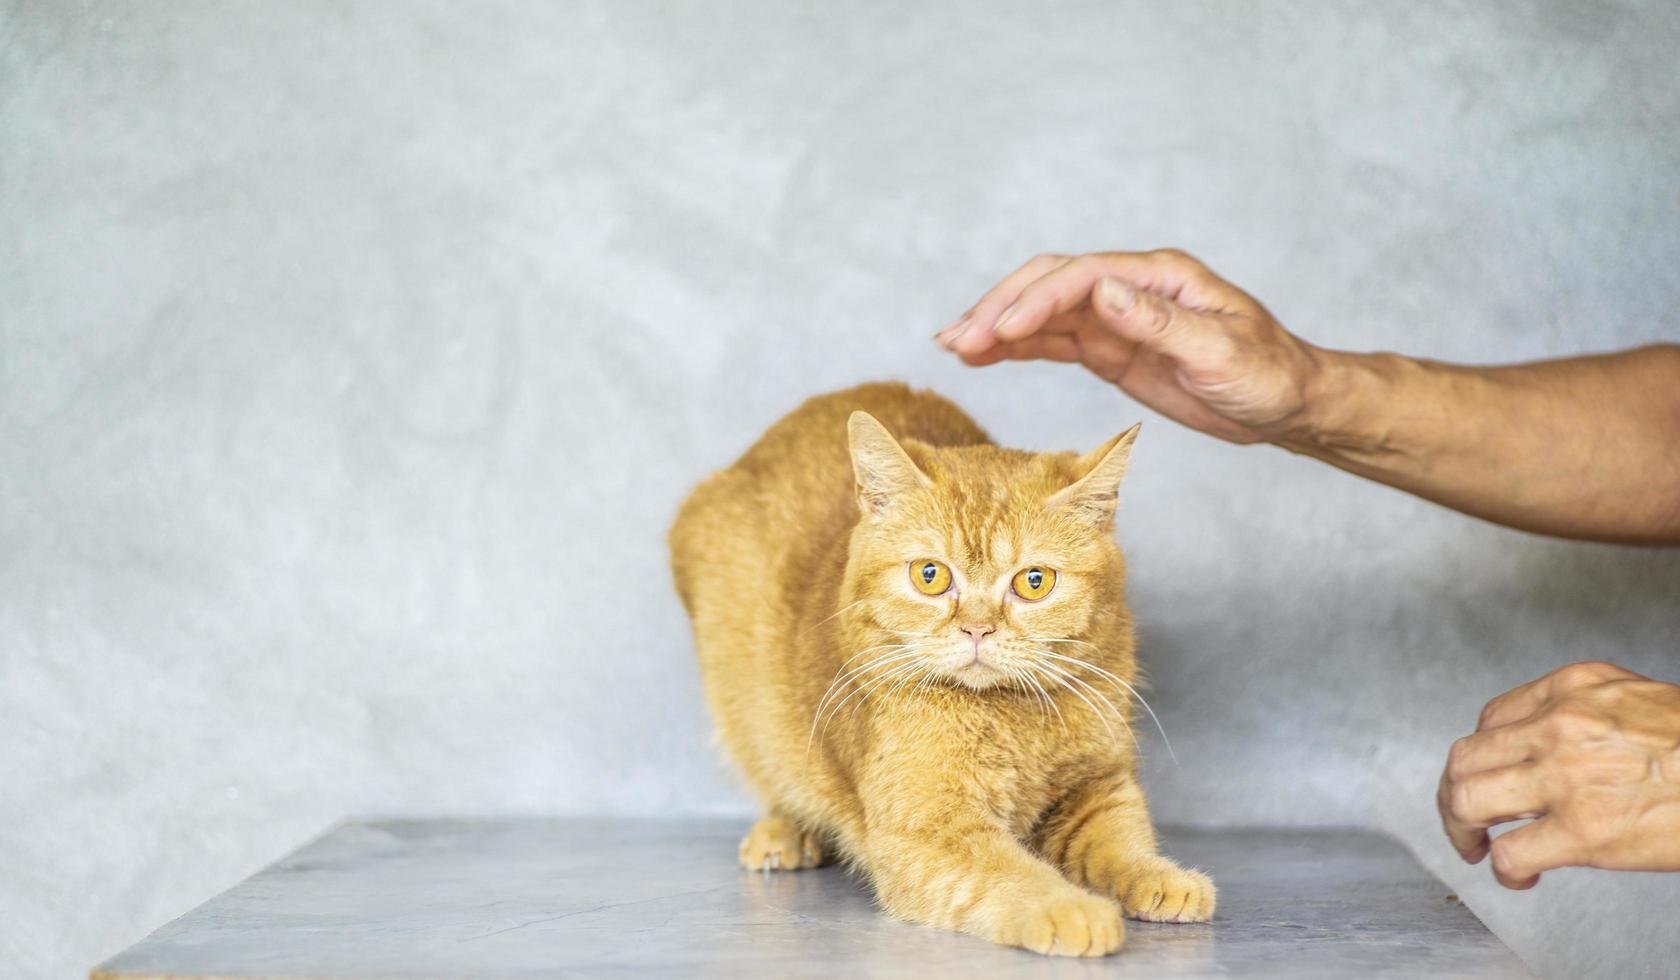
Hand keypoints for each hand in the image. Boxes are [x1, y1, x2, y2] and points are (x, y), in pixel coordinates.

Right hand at [935, 250, 1329, 444]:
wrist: (1289, 403)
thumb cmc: (1268, 374)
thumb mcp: (1221, 352)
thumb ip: (1160, 323)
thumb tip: (1104, 290)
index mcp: (1160, 276)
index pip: (1082, 276)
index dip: (1037, 302)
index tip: (1000, 333)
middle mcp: (1131, 289)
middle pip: (1050, 284)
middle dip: (1001, 308)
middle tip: (957, 339)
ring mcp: (1117, 318)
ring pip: (1043, 313)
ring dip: (997, 327)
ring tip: (952, 345)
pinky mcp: (1111, 350)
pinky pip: (1053, 343)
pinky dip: (1015, 348)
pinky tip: (981, 357)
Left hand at [1437, 661, 1679, 887]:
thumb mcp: (1637, 701)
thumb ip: (1586, 713)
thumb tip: (1551, 742)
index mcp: (1572, 688)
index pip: (1492, 718)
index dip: (1484, 754)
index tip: (1490, 776)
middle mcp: (1559, 726)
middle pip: (1465, 757)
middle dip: (1453, 792)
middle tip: (1463, 817)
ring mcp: (1567, 778)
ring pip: (1468, 798)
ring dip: (1460, 829)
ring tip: (1474, 847)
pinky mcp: (1584, 831)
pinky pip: (1510, 852)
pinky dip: (1502, 869)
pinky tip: (1518, 875)